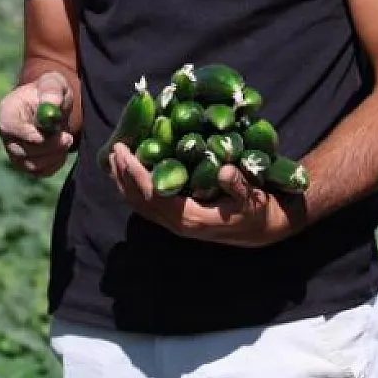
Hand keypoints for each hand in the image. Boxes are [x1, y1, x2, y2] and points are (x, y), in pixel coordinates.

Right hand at [0, 70, 76, 176]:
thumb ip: (52, 91)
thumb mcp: (53, 83)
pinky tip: (60, 147)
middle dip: (49, 146)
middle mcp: (6, 135)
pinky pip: (40, 171)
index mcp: (7, 111)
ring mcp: (14, 152)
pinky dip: (55, 162)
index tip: (54, 132)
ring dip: (54, 155)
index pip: (10, 128)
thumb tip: (52, 105)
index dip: (30, 134)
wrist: (52, 107)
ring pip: (32, 164)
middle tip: (68, 138)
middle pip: (21, 150)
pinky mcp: (25, 164)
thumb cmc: (50, 92)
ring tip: (65, 138)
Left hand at [105, 143, 302, 247]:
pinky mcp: (177, 221)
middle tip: (113, 148)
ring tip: (114, 158)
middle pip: (139, 200)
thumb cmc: (258, 210)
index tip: (123, 152)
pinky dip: (134, 190)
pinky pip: (147, 206)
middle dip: (123, 174)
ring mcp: (175, 225)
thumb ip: (238, 185)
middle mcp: (177, 224)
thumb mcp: (253, 197)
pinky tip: (129, 174)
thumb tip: (225, 169)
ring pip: (140, 205)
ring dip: (124, 182)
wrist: (264, 229)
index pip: (153, 194)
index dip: (135, 173)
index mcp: (190, 218)